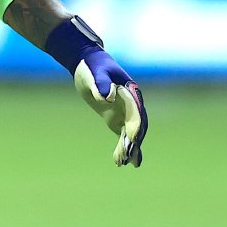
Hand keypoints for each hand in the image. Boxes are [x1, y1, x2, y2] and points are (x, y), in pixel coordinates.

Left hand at [72, 49, 147, 167]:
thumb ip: (101, 83)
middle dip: (134, 142)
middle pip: (137, 126)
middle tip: (127, 157)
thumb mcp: (96, 72)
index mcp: (130, 92)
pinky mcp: (116, 118)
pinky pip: (122, 135)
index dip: (136, 126)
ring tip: (122, 163)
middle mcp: (132, 104)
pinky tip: (121, 162)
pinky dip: (123, 147)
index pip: (137, 111)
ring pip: (130, 134)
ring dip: (128, 148)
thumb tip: (107, 96)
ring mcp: (125, 112)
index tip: (132, 139)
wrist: (89, 63)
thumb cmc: (94, 66)